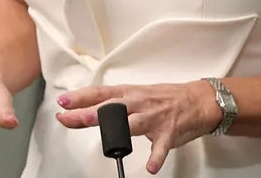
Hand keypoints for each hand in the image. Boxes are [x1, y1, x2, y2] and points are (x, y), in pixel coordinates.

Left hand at [55, 81, 221, 173]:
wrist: (198, 100)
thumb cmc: (166, 98)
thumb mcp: (137, 95)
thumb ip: (115, 104)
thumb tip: (88, 110)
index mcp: (130, 93)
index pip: (100, 94)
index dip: (80, 97)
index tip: (63, 102)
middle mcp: (139, 103)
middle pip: (111, 108)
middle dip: (90, 113)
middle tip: (71, 117)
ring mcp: (154, 117)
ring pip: (132, 122)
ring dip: (119, 128)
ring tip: (106, 135)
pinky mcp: (168, 132)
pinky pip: (161, 147)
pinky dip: (156, 157)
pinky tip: (150, 167)